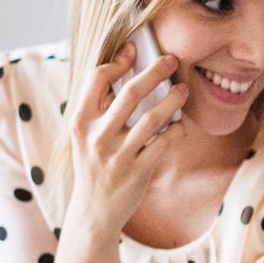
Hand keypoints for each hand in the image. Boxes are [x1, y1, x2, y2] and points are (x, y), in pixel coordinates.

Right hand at [64, 40, 187, 235]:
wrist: (94, 210)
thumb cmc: (94, 163)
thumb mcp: (85, 134)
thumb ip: (99, 105)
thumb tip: (125, 66)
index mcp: (80, 122)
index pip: (96, 78)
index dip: (117, 61)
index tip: (134, 52)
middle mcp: (97, 137)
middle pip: (130, 93)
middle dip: (155, 72)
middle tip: (172, 60)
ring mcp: (118, 156)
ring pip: (153, 119)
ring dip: (173, 100)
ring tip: (183, 90)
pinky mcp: (138, 172)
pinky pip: (164, 144)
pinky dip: (176, 130)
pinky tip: (181, 124)